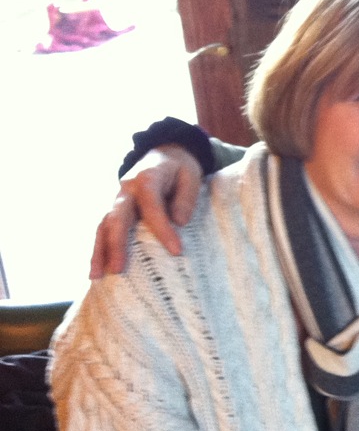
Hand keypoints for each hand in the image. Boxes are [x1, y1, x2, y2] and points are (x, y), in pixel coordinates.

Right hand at [89, 145, 203, 278]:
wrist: (164, 154)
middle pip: (116, 217)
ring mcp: (116, 200)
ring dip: (98, 251)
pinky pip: (102, 230)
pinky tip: (97, 269)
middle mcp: (126, 189)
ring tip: (97, 276)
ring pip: (102, 225)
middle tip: (119, 269)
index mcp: (147, 178)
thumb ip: (185, 198)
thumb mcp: (190, 176)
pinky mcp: (114, 209)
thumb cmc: (179, 169)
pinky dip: (98, 249)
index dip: (162, 228)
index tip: (176, 250)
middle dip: (116, 244)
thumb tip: (179, 222)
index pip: (152, 206)